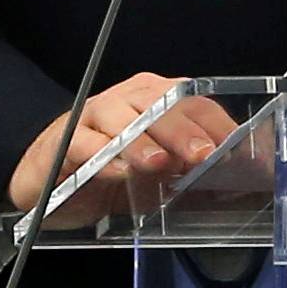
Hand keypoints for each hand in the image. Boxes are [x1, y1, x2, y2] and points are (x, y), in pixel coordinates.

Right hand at [8, 71, 239, 224]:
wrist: (49, 179)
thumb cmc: (111, 173)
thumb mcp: (158, 177)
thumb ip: (192, 176)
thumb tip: (236, 187)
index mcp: (156, 101)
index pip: (193, 101)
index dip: (217, 123)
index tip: (237, 150)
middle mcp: (128, 100)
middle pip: (159, 103)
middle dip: (183, 130)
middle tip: (203, 155)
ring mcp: (95, 117)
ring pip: (121, 118)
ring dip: (142, 140)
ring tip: (159, 163)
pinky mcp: (64, 140)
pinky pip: (84, 143)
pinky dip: (102, 157)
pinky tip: (119, 172)